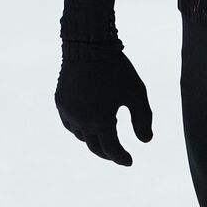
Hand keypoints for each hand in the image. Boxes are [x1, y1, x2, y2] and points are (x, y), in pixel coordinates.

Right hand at [54, 46, 153, 166]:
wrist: (88, 45)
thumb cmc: (116, 68)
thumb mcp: (136, 92)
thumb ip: (143, 118)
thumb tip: (146, 141)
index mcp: (101, 121)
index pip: (111, 149)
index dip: (121, 158)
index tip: (130, 161)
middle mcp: (81, 121)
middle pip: (94, 146)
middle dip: (107, 153)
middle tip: (117, 154)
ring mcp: (68, 112)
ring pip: (80, 135)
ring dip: (92, 139)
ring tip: (104, 137)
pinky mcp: (60, 102)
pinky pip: (69, 123)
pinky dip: (79, 128)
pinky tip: (87, 123)